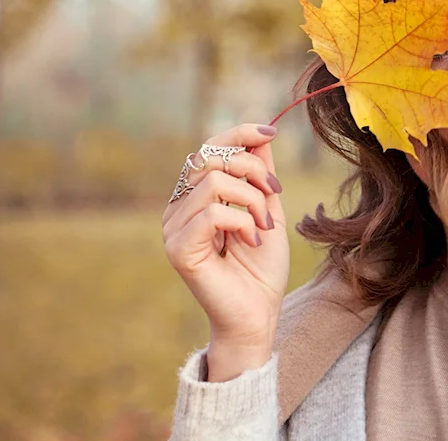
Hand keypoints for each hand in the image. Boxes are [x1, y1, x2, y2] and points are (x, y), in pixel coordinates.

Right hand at [162, 123, 289, 355]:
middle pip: (211, 157)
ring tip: (262, 226)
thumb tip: (261, 133)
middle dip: (253, 170)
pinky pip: (212, 213)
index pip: (208, 148)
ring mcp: (173, 228)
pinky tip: (251, 239)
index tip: (270, 133)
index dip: (238, 133)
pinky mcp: (178, 249)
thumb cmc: (261, 268)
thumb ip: (260, 173)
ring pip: (215, 183)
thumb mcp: (268, 208)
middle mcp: (178, 208)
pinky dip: (241, 222)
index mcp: (195, 197)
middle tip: (273, 196)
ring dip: (252, 201)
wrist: (258, 314)